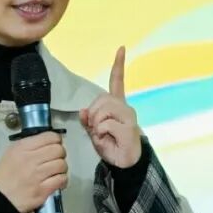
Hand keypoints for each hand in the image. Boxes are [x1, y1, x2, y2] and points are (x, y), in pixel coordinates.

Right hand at [0, 132, 68, 212]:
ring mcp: (37, 175)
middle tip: (56, 159)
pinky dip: (62, 180)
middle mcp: (31, 159)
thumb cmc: (4, 176)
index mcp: (22, 148)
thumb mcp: (11, 152)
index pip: (50, 137)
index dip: (56, 140)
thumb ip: (29, 145)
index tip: (55, 145)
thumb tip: (47, 142)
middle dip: (60, 154)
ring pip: (62, 165)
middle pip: (58, 150)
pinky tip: (57, 181)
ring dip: (61, 168)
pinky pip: (61, 179)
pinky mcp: (42, 190)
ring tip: (56, 171)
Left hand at [80, 46, 142, 168]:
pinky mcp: (129, 127)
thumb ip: (88, 120)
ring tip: (102, 134)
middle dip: (92, 114)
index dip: (118, 65)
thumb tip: (82, 111)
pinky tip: (109, 139)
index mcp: (117, 105)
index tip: (121, 48)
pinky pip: (105, 124)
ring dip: (96, 124)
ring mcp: (129, 116)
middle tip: (95, 129)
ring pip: (103, 110)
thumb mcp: (94, 132)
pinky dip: (101, 133)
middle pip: (101, 99)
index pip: (117, 81)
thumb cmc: (111, 146)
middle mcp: (126, 107)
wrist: (124, 163)